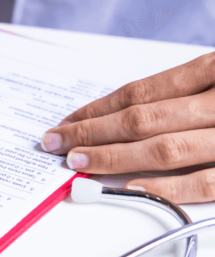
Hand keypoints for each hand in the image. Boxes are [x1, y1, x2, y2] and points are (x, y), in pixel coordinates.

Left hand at [40, 53, 214, 202]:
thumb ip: (184, 91)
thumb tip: (121, 114)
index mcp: (213, 69)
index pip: (142, 93)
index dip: (97, 110)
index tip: (66, 123)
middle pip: (144, 119)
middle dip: (93, 133)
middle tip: (58, 143)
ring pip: (166, 148)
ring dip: (117, 157)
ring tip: (81, 164)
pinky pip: (205, 182)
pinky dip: (168, 187)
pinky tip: (132, 187)